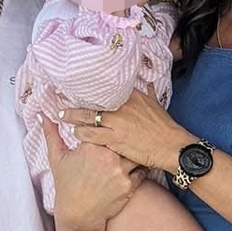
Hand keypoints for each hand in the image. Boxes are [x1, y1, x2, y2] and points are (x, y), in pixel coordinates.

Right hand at [42, 116, 143, 230]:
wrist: (78, 215)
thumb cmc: (67, 185)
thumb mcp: (57, 158)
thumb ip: (51, 134)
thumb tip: (43, 116)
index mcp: (91, 145)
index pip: (106, 125)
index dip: (111, 123)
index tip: (115, 122)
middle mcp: (107, 156)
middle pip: (125, 137)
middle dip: (129, 135)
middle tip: (134, 131)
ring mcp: (119, 171)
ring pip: (137, 153)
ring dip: (138, 151)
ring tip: (140, 148)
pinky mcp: (128, 185)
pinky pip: (142, 170)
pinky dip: (141, 167)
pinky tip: (139, 165)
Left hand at [62, 86, 196, 172]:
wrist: (171, 146)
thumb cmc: (165, 127)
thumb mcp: (157, 105)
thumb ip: (149, 93)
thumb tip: (149, 84)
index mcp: (130, 96)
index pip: (105, 88)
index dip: (89, 88)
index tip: (77, 86)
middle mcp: (121, 106)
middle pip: (92, 101)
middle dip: (74, 101)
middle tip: (59, 98)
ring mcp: (116, 122)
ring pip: (87, 118)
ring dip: (74, 118)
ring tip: (64, 117)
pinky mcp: (114, 139)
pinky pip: (91, 135)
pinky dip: (81, 133)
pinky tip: (75, 133)